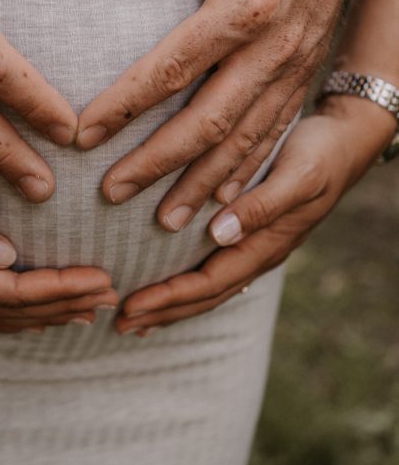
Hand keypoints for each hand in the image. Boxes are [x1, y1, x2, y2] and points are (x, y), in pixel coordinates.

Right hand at [0, 156, 117, 330]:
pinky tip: (40, 303)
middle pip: (14, 311)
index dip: (59, 289)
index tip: (101, 279)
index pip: (11, 294)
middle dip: (65, 303)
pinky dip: (22, 306)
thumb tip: (5, 257)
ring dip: (48, 311)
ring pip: (3, 313)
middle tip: (113, 293)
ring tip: (89, 307)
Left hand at [73, 0, 357, 227]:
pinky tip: (219, 203)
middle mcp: (274, 46)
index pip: (173, 67)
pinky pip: (273, 134)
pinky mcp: (304, 74)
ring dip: (202, 182)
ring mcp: (294, 66)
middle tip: (110, 192)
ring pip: (245, 140)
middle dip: (158, 162)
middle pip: (210, 121)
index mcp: (245, 2)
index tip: (82, 134)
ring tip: (162, 219)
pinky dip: (246, 173)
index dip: (124, 105)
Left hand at [115, 96, 394, 333]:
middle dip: (162, 312)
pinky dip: (186, 283)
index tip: (130, 305)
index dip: (169, 297)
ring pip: (210, 287)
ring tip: (135, 317)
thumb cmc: (322, 153)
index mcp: (267, 244)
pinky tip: (167, 285)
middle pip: (206, 296)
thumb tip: (220, 233)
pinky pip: (215, 268)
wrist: (346, 141)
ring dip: (172, 304)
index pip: (210, 282)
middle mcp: (259, 252)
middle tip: (118, 323)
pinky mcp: (252, 232)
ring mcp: (257, 246)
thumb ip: (262, 205)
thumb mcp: (299, 175)